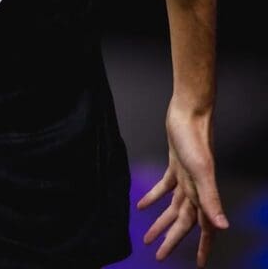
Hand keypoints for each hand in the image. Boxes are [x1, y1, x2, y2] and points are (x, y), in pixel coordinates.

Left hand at [137, 99, 228, 266]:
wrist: (189, 111)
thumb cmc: (196, 139)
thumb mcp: (202, 170)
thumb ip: (211, 198)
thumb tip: (223, 227)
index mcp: (202, 193)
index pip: (203, 228)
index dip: (203, 247)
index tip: (199, 265)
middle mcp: (195, 188)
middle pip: (184, 221)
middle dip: (173, 239)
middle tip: (159, 255)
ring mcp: (186, 176)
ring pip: (174, 207)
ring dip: (162, 222)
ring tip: (148, 237)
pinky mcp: (175, 164)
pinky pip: (164, 186)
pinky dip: (154, 197)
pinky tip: (141, 205)